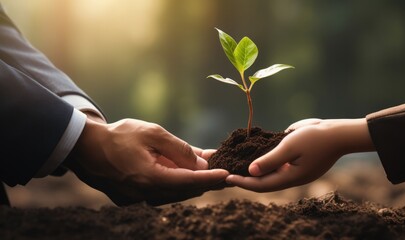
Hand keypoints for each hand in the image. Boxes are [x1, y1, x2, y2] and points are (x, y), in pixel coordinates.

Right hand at [65, 115, 228, 205]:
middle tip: (222, 172)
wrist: (84, 146)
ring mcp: (135, 199)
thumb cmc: (118, 136)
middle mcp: (144, 194)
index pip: (189, 182)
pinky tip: (182, 174)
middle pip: (183, 191)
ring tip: (207, 172)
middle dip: (204, 181)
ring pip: (172, 194)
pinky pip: (159, 193)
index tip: (227, 174)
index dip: (211, 179)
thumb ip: (179, 149)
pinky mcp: (129, 198)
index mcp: (150, 178)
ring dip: (190, 183)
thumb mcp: (152, 133)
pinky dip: (173, 184)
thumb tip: (201, 163)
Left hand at [226, 118, 374, 191]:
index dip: (243, 182)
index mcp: (290, 177)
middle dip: (246, 179)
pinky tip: (255, 157)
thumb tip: (251, 171)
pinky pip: (278, 166)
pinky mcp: (297, 162)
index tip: (228, 177)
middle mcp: (291, 177)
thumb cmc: (315, 138)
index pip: (261, 185)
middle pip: (264, 183)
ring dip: (255, 172)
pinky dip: (265, 163)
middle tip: (228, 174)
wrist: (338, 134)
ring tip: (238, 167)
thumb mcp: (290, 147)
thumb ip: (270, 160)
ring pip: (270, 175)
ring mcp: (295, 170)